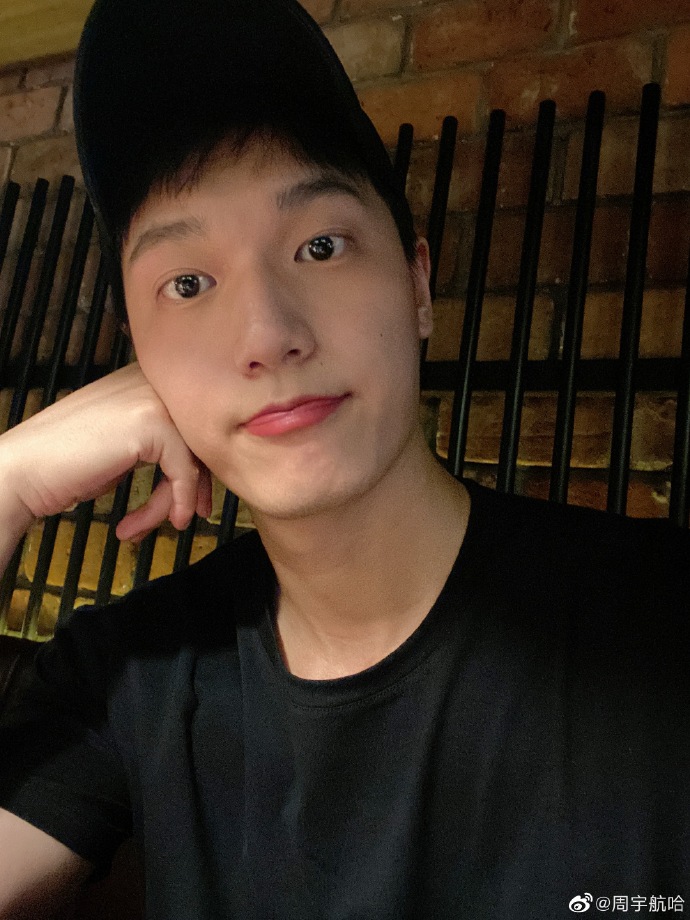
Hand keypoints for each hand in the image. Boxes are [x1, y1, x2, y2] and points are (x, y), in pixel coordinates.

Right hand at [0, 362, 211, 545]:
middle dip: (193, 486)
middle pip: (197, 439)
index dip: (195, 465)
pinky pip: (185, 471)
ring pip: (192, 458)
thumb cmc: (65, 464)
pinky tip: (161, 520)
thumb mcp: (122, 446)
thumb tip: (199, 470)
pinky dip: (176, 501)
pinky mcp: (152, 424)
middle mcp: (151, 382)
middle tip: (184, 517)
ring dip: (171, 501)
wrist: (23, 472)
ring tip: (144, 526)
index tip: (192, 499)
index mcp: (143, 380)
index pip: (190, 423)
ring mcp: (152, 399)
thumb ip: (158, 445)